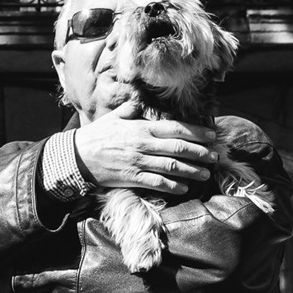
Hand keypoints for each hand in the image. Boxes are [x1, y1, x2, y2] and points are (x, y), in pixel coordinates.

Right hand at [72, 102, 215, 193]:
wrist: (76, 156)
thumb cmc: (96, 136)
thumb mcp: (114, 118)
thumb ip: (131, 110)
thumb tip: (139, 104)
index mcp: (142, 128)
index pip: (176, 128)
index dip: (197, 132)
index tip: (212, 135)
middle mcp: (144, 145)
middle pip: (179, 148)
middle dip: (201, 153)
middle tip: (215, 156)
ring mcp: (139, 163)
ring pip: (172, 167)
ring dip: (192, 171)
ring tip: (205, 174)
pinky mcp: (132, 179)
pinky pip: (157, 183)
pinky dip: (173, 186)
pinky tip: (184, 188)